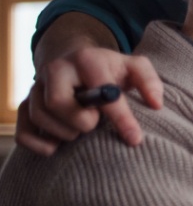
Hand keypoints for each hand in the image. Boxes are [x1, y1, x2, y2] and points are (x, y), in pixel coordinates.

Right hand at [16, 48, 163, 155]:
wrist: (73, 57)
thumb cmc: (109, 68)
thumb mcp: (134, 66)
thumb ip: (149, 81)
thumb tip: (156, 105)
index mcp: (86, 59)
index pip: (100, 90)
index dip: (120, 117)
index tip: (135, 140)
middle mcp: (56, 69)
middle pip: (58, 102)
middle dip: (81, 121)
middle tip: (94, 123)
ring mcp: (36, 87)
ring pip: (40, 117)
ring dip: (64, 133)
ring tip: (81, 130)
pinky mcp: (25, 104)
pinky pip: (22, 131)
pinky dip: (38, 144)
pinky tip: (56, 148)